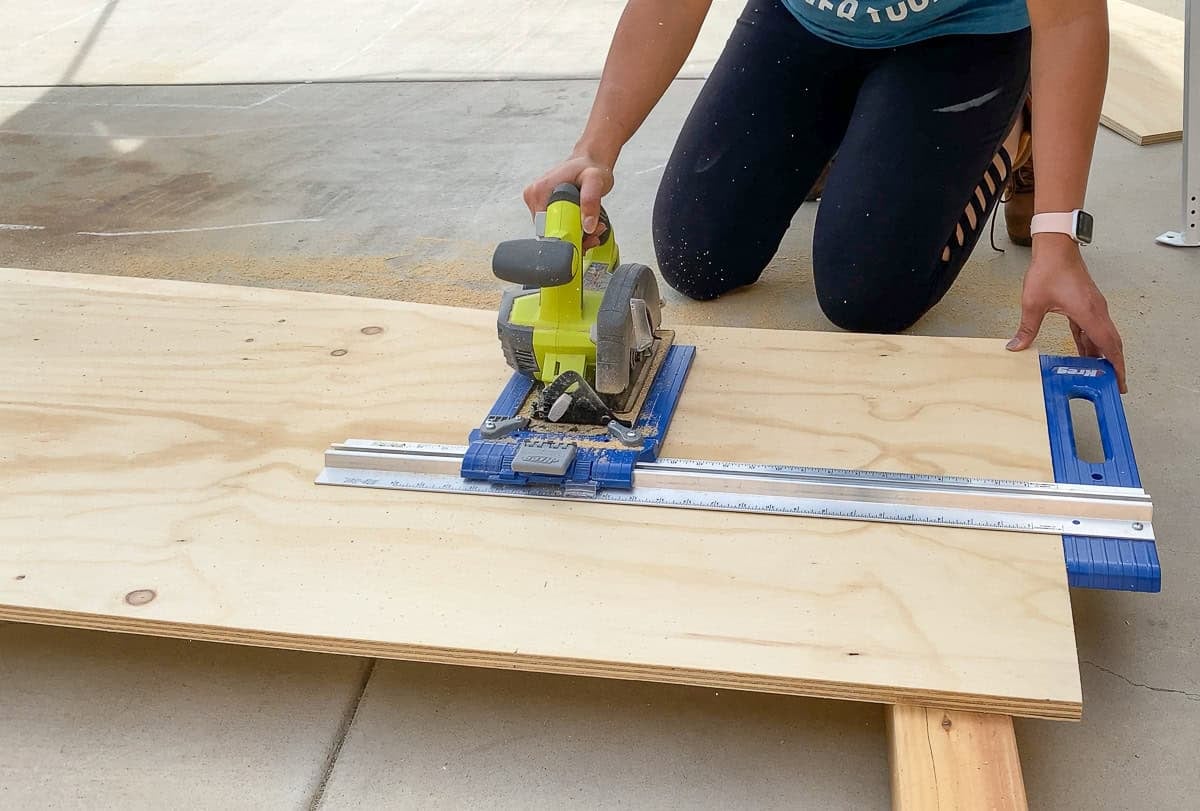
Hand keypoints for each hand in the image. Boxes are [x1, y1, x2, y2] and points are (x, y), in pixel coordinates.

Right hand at [523, 153, 613, 248]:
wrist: (589, 161)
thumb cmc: (589, 168)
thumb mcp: (594, 180)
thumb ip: (590, 201)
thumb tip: (587, 226)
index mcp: (540, 190)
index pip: (547, 227)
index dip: (566, 235)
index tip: (584, 233)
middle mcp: (534, 197)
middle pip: (549, 232)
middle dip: (573, 237)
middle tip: (592, 230)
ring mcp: (537, 203)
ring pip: (553, 232)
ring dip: (575, 236)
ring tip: (592, 226)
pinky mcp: (544, 208)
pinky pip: (555, 228)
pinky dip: (572, 232)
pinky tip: (585, 225)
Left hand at [1006, 234, 1126, 391]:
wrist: (1056, 247)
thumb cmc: (1049, 270)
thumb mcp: (1033, 303)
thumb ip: (1027, 328)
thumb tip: (1016, 347)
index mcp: (1089, 314)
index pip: (1108, 346)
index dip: (1116, 366)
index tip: (1120, 382)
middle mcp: (1097, 311)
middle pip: (1111, 344)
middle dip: (1113, 365)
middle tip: (1112, 385)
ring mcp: (1093, 307)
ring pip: (1102, 336)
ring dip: (1100, 354)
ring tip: (1096, 374)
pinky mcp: (1087, 304)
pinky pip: (1092, 328)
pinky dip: (1090, 342)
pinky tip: (1083, 352)